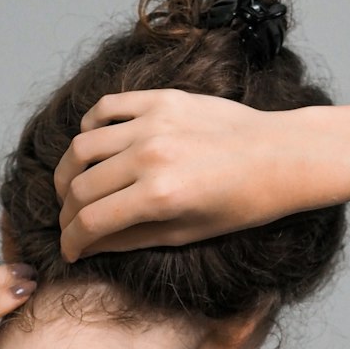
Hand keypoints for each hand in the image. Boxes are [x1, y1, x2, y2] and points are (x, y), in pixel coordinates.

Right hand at [54, 88, 304, 262]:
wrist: (281, 155)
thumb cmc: (243, 203)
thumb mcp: (188, 232)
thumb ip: (132, 238)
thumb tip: (89, 246)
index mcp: (160, 197)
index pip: (91, 221)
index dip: (72, 240)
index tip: (70, 249)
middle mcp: (150, 156)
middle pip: (80, 186)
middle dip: (68, 212)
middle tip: (72, 222)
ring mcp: (154, 123)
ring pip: (82, 146)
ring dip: (69, 171)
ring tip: (74, 186)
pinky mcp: (161, 99)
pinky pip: (106, 108)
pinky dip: (89, 127)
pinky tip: (94, 145)